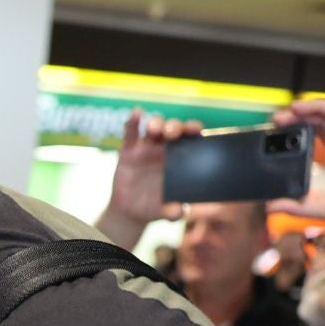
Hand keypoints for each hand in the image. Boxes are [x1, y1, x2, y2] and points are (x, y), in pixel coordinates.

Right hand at [96, 108, 201, 248]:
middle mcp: (165, 148)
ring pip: (153, 128)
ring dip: (155, 123)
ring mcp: (146, 148)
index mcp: (180, 158)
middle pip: (172, 129)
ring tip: (154, 128)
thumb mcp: (167, 212)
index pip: (190, 139)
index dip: (193, 131)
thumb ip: (175, 211)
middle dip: (174, 126)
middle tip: (172, 133)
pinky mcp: (128, 151)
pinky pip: (130, 133)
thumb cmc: (155, 206)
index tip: (195, 130)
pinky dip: (132, 122)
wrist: (132, 212)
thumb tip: (178, 211)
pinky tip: (136, 113)